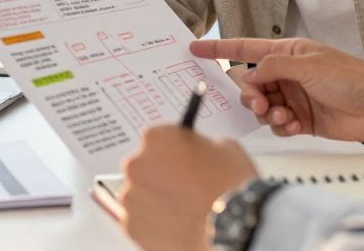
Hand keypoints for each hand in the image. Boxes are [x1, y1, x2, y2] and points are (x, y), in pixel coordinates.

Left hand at [119, 125, 257, 250]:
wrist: (233, 226)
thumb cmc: (230, 186)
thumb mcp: (224, 147)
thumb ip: (200, 145)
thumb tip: (197, 152)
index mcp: (157, 137)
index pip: (157, 139)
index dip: (171, 151)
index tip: (180, 159)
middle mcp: (137, 164)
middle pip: (143, 166)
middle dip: (159, 175)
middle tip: (183, 186)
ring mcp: (131, 197)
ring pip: (139, 194)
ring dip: (154, 198)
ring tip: (181, 208)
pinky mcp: (131, 226)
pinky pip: (138, 219)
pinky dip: (152, 222)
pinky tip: (175, 223)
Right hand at [191, 38, 363, 140]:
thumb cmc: (353, 78)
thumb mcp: (309, 66)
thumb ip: (274, 67)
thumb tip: (248, 74)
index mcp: (289, 52)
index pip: (246, 48)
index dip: (220, 49)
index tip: (195, 48)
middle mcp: (289, 74)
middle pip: (252, 84)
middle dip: (251, 95)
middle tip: (262, 103)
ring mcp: (295, 97)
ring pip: (263, 106)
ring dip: (268, 113)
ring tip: (283, 115)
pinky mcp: (303, 119)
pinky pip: (279, 124)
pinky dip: (282, 126)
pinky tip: (295, 124)